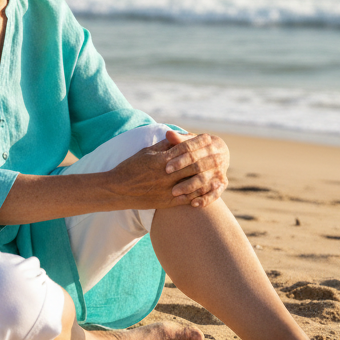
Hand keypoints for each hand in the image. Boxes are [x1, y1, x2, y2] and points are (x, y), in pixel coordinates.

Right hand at [103, 130, 229, 209]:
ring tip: (219, 176)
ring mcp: (167, 190)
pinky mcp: (166, 202)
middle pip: (193, 168)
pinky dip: (200, 196)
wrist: (118, 189)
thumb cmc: (131, 167)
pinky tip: (208, 192)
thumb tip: (180, 137)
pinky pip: (187, 199)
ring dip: (208, 181)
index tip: (210, 146)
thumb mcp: (147, 151)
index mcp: (161, 160)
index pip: (186, 152)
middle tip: (221, 159)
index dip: (199, 149)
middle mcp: (166, 175)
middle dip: (208, 164)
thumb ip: (165, 145)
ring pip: (193, 185)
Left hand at [162, 130, 229, 206]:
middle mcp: (218, 156)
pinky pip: (215, 193)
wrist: (216, 155)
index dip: (179, 159)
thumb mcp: (189, 141)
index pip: (192, 150)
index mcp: (209, 143)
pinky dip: (205, 199)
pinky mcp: (223, 183)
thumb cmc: (196, 148)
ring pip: (205, 180)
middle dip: (182, 172)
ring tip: (175, 193)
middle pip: (198, 165)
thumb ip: (179, 139)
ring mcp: (221, 170)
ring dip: (190, 187)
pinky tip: (193, 204)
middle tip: (167, 179)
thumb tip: (168, 133)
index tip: (166, 167)